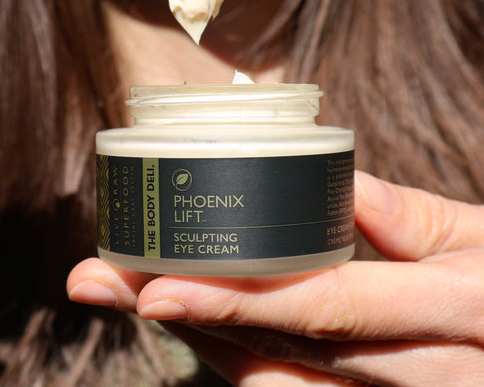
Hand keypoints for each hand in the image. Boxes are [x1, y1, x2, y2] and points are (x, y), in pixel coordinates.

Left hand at [67, 172, 483, 385]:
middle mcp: (421, 375)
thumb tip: (337, 186)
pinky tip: (199, 326)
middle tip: (105, 284)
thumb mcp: (478, 238)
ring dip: (198, 341)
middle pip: (281, 353)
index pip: (325, 307)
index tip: (154, 287)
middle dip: (184, 319)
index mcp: (452, 313)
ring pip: (278, 384)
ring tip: (136, 297)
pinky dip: (239, 359)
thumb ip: (409, 216)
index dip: (236, 300)